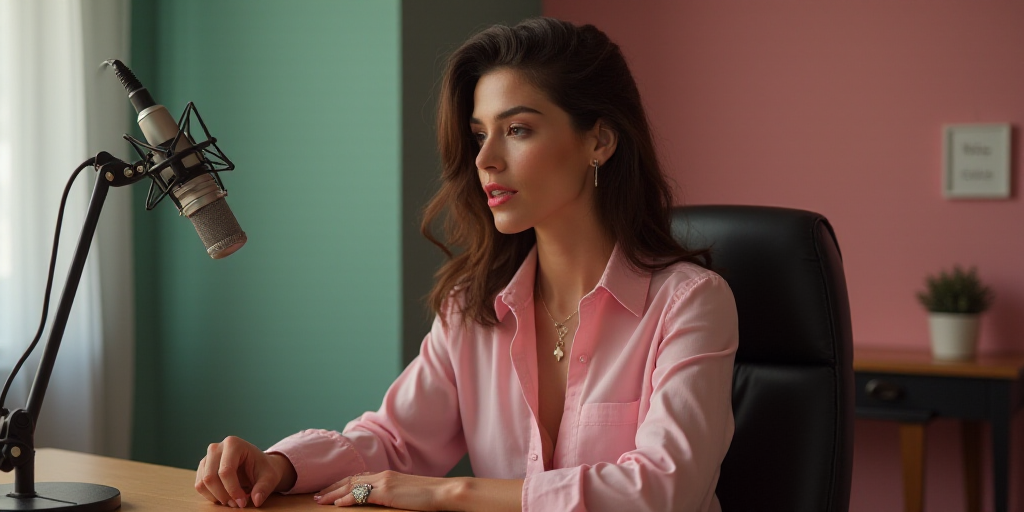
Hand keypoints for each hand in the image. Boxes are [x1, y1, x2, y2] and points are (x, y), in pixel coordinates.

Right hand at [195, 435, 296, 507]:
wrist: (258, 466)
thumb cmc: (263, 469)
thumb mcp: (269, 477)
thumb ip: (264, 488)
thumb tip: (256, 500)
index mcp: (234, 444)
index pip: (226, 471)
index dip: (233, 490)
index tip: (242, 502)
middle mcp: (217, 448)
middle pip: (210, 477)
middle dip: (223, 495)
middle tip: (236, 504)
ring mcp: (207, 457)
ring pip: (202, 482)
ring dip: (216, 497)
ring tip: (231, 502)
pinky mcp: (203, 467)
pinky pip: (199, 485)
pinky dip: (210, 495)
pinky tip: (224, 497)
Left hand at [313, 471, 456, 509]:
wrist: (444, 492)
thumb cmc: (430, 495)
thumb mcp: (408, 492)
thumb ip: (395, 493)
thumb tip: (388, 499)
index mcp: (388, 475)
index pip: (359, 477)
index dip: (343, 483)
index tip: (331, 488)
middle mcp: (383, 475)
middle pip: (350, 480)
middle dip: (332, 487)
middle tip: (318, 494)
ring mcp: (384, 483)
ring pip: (351, 486)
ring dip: (333, 493)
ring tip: (320, 500)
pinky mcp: (386, 492)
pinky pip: (360, 495)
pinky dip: (346, 499)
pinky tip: (336, 504)